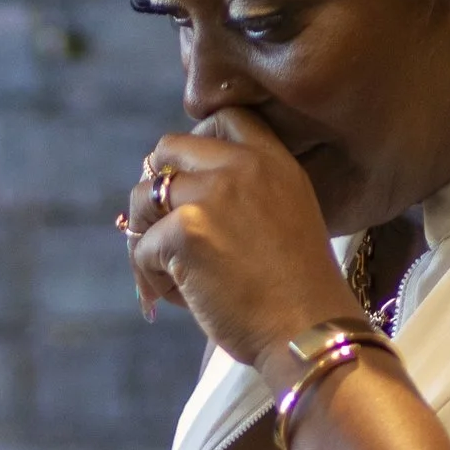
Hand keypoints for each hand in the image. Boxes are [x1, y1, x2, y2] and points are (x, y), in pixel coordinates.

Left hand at [121, 106, 348, 363]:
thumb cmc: (298, 294)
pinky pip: (142, 250)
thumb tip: (177, 192)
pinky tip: (179, 300)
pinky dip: (150, 279)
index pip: (224, 118)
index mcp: (273, 161)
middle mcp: (242, 166)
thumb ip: (244, 193)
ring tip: (172, 277)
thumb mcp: (287, 218)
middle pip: (168, 149)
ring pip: (143, 197)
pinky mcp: (184, 232)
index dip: (194, 145)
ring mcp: (210, 195)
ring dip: (146, 237)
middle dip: (155, 190)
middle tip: (160, 230)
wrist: (307, 330)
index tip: (188, 183)